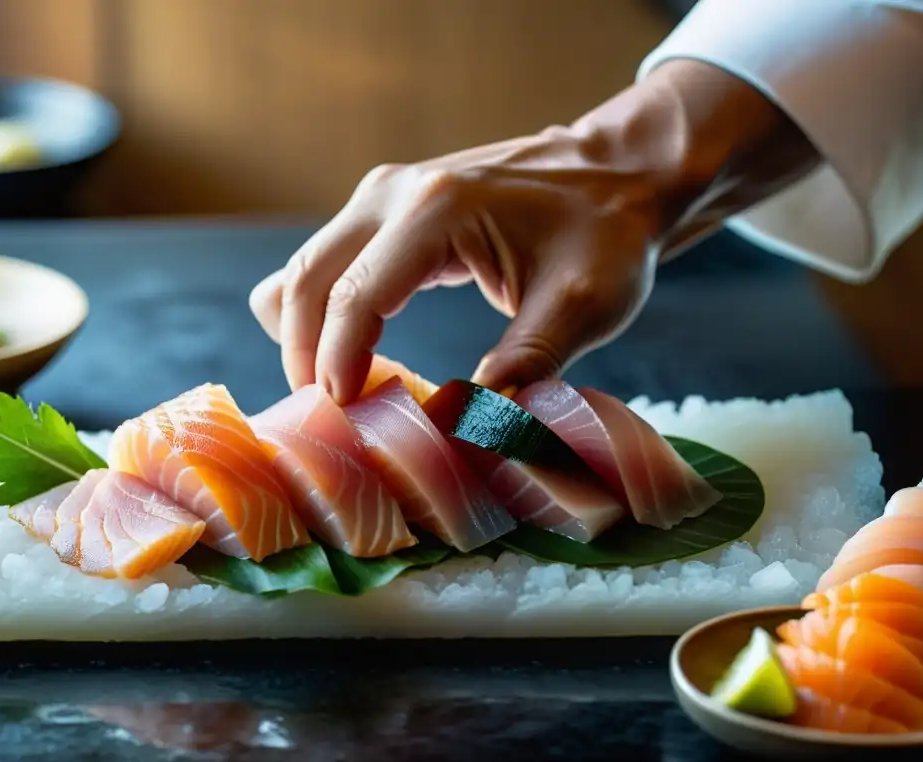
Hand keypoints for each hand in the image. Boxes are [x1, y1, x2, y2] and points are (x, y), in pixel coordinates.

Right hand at [251, 129, 663, 403]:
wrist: (616, 173)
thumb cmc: (606, 234)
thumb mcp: (582, 305)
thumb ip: (526, 363)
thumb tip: (469, 427)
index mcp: (436, 210)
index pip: (356, 295)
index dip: (338, 363)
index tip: (343, 418)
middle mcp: (393, 192)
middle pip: (306, 281)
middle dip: (306, 355)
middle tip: (330, 422)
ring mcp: (384, 195)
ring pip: (306, 271)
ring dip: (307, 334)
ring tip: (340, 396)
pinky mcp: (388, 210)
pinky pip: (330, 265)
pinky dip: (326, 313)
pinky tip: (354, 358)